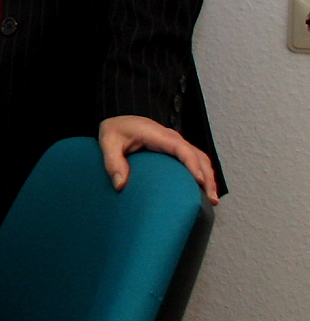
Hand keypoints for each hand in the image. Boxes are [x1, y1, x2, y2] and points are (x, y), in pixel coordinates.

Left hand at [99, 115, 219, 204]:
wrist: (119, 120)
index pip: (181, 148)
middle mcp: (172, 138)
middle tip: (210, 200)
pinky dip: (203, 173)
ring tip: (211, 200)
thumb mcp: (108, 142)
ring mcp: (176, 143)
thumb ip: (112, 162)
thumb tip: (120, 185)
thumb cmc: (115, 130)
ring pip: (201, 158)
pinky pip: (195, 160)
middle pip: (198, 156)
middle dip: (207, 177)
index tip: (199, 182)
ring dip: (209, 177)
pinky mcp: (176, 149)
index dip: (192, 164)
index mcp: (157, 135)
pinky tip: (204, 190)